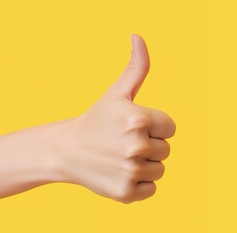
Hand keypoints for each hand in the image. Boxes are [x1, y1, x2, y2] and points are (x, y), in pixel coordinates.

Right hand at [54, 34, 174, 202]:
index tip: (134, 127)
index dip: (155, 127)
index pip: (171, 128)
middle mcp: (136, 145)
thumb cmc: (97, 120)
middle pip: (166, 150)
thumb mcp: (118, 93)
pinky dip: (138, 184)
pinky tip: (119, 173)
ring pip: (160, 170)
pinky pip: (151, 189)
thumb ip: (137, 67)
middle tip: (123, 143)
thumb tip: (138, 36)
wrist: (66, 151)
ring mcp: (131, 170)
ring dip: (145, 166)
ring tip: (120, 157)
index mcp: (139, 119)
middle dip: (149, 146)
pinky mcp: (126, 192)